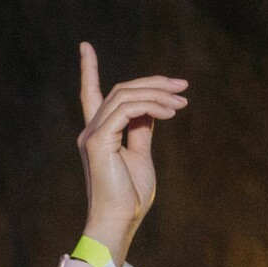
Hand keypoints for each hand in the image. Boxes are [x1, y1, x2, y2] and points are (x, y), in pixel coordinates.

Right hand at [75, 42, 186, 265]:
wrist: (120, 219)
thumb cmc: (131, 195)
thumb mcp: (140, 155)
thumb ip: (141, 129)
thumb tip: (152, 107)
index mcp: (99, 134)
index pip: (90, 94)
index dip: (88, 69)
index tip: (85, 46)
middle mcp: (91, 130)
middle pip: (121, 90)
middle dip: (153, 83)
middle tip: (183, 87)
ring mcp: (92, 134)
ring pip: (125, 95)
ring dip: (157, 94)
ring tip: (181, 102)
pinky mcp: (98, 141)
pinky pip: (126, 109)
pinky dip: (151, 106)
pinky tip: (171, 112)